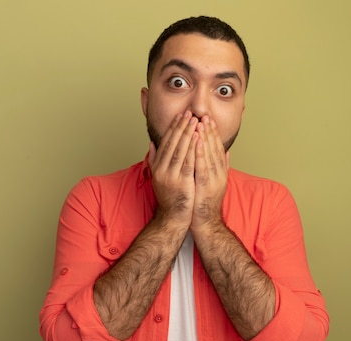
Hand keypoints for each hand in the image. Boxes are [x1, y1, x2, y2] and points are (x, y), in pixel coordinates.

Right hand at [148, 110, 198, 226]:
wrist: (172, 218)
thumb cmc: (169, 197)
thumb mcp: (158, 176)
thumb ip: (155, 159)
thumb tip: (152, 143)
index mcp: (157, 166)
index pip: (166, 142)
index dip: (173, 128)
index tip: (180, 115)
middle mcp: (162, 170)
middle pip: (172, 143)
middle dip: (181, 127)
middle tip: (189, 113)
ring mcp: (171, 176)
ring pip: (180, 150)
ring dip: (188, 133)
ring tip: (195, 120)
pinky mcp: (181, 183)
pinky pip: (188, 162)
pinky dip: (193, 148)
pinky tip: (198, 138)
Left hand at [191, 116, 228, 232]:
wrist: (205, 223)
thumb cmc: (204, 202)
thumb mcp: (213, 182)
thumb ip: (218, 167)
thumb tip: (224, 152)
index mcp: (220, 171)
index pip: (217, 148)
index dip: (213, 133)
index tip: (208, 119)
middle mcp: (219, 173)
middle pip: (215, 148)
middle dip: (210, 131)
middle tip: (205, 115)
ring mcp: (214, 180)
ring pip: (210, 154)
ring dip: (205, 138)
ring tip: (201, 123)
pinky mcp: (207, 186)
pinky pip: (203, 166)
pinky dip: (201, 153)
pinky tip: (197, 142)